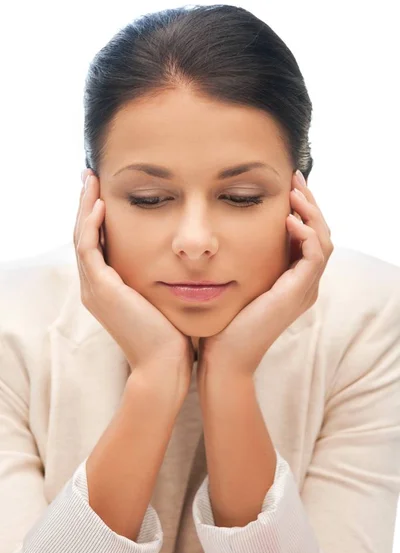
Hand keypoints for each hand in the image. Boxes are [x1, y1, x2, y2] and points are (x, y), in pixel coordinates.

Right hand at [74, 170, 195, 400]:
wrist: (165, 365)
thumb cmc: (170, 336)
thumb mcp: (161, 300)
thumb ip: (160, 279)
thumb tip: (180, 261)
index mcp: (107, 289)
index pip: (96, 244)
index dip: (98, 217)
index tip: (106, 192)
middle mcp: (95, 287)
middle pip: (83, 235)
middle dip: (87, 204)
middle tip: (91, 176)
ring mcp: (95, 289)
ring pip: (82, 237)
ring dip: (86, 206)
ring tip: (92, 179)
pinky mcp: (102, 289)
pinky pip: (89, 248)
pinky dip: (93, 225)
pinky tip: (102, 204)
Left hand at [197, 171, 333, 380]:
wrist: (223, 355)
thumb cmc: (223, 321)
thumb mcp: (236, 282)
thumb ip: (242, 259)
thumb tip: (226, 231)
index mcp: (292, 280)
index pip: (308, 236)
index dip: (301, 209)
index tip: (287, 186)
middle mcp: (303, 284)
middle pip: (320, 234)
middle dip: (310, 204)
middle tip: (296, 179)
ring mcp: (304, 290)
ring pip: (324, 241)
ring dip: (311, 214)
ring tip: (294, 194)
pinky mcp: (297, 294)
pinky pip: (315, 257)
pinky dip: (306, 235)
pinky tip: (289, 220)